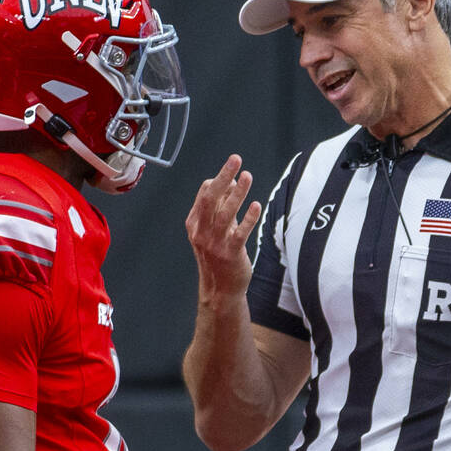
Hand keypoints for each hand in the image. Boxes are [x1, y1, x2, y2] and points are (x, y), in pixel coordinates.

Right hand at [185, 155, 260, 299]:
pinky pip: (239, 234)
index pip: (204, 194)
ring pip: (225, 214)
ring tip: (247, 177)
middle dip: (223, 177)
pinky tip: (256, 205)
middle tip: (235, 159)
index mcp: (195, 223)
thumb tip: (232, 181)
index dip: (219, 180)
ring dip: (237, 194)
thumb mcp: (213, 230)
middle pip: (210, 199)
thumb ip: (221, 207)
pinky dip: (248, 218)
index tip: (234, 173)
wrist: (220, 290)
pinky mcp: (230, 254)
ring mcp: (215, 244)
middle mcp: (202, 232)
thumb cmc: (218, 257)